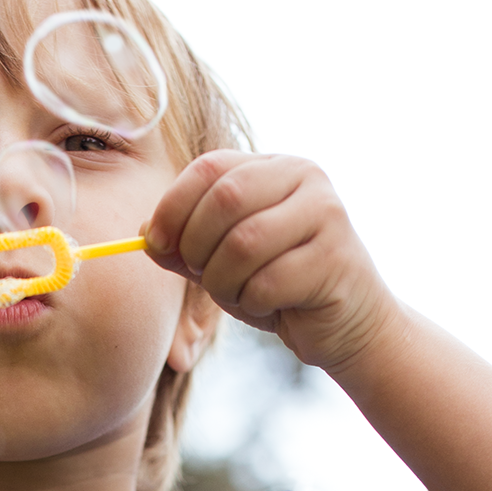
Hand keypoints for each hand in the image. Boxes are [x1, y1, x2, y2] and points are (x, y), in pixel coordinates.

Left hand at [144, 151, 399, 375]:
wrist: (347, 324)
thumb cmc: (281, 288)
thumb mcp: (224, 262)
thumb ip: (186, 245)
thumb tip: (144, 233)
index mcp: (273, 166)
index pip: (210, 167)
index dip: (173, 206)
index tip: (156, 243)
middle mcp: (305, 177)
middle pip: (225, 199)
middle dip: (198, 247)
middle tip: (202, 275)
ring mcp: (326, 214)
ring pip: (244, 243)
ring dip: (224, 282)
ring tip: (238, 295)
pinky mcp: (335, 258)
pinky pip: (268, 282)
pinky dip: (253, 303)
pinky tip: (270, 307)